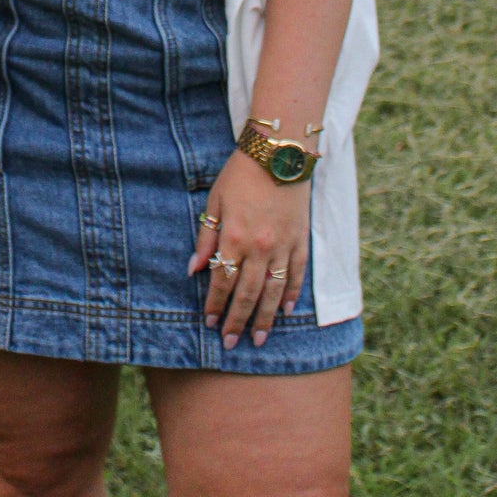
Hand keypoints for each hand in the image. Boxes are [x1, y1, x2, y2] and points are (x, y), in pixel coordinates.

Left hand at [188, 151, 310, 349]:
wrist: (278, 153)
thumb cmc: (241, 174)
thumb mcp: (215, 201)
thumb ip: (206, 237)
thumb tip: (194, 269)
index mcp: (234, 237)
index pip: (222, 281)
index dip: (215, 305)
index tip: (210, 323)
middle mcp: (259, 247)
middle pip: (247, 294)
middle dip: (237, 320)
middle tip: (231, 343)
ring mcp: (283, 246)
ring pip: (274, 292)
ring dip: (265, 318)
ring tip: (258, 339)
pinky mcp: (301, 241)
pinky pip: (297, 275)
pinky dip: (292, 294)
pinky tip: (287, 311)